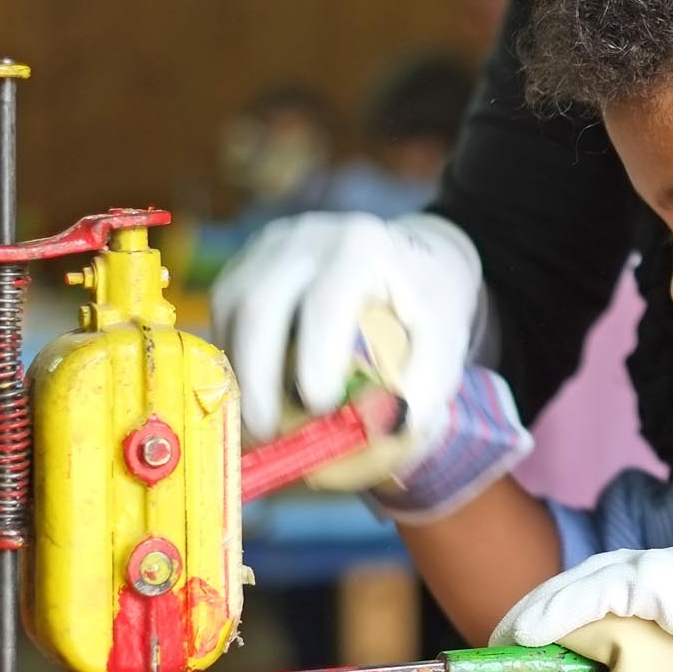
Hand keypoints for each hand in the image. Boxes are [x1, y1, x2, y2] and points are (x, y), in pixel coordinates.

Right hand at [212, 211, 482, 443]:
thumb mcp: (446, 340)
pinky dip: (234, 356)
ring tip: (260, 419)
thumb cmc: (427, 305)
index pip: (326, 302)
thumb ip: (427, 386)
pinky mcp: (247, 263)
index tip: (319, 407)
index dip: (315, 357)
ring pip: (232, 309)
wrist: (410, 260)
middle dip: (257, 377)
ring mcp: (269, 246)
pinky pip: (225, 313)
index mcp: (361, 247)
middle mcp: (307, 237)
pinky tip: (256, 389)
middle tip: (268, 434)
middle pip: (260, 303)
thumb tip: (391, 427)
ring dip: (239, 370)